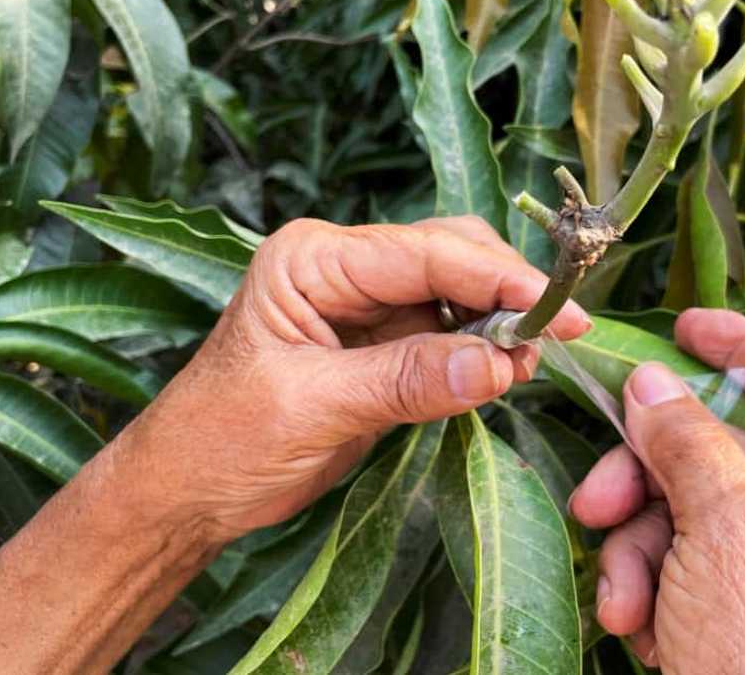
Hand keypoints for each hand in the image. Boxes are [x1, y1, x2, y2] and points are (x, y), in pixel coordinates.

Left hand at [118, 216, 589, 541]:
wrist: (187, 490)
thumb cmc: (220, 439)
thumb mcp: (313, 406)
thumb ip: (405, 380)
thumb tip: (498, 364)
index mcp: (313, 259)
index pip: (424, 253)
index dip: (497, 277)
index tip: (557, 308)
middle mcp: (345, 269)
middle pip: (450, 255)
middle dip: (506, 290)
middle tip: (557, 335)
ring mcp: (368, 307)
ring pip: (458, 292)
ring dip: (500, 321)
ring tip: (532, 361)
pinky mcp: (384, 347)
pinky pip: (449, 335)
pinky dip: (482, 351)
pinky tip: (504, 373)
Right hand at [569, 309, 744, 673]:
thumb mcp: (727, 528)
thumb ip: (687, 443)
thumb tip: (651, 382)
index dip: (737, 344)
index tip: (678, 327)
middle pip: (713, 446)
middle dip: (645, 476)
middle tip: (598, 500)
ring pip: (679, 503)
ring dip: (635, 546)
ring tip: (624, 599)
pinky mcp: (733, 594)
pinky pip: (674, 555)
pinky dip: (646, 583)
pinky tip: (641, 627)